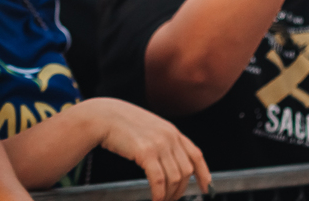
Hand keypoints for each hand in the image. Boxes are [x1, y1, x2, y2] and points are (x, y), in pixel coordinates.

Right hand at [84, 97, 210, 200]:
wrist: (102, 116)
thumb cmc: (120, 122)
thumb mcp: (148, 126)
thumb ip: (161, 140)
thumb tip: (169, 161)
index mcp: (171, 130)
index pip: (196, 155)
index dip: (204, 173)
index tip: (207, 187)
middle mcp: (169, 136)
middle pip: (186, 171)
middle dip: (180, 190)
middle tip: (171, 199)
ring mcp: (159, 143)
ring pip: (175, 178)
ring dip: (169, 195)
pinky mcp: (146, 152)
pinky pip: (159, 180)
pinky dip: (159, 194)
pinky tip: (154, 199)